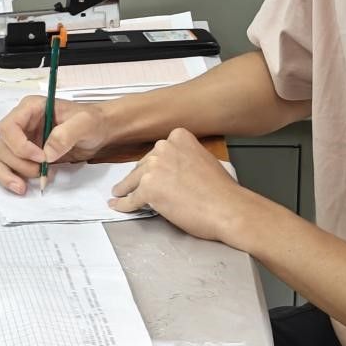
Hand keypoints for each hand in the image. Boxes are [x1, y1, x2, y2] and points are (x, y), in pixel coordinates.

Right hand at [0, 96, 111, 193]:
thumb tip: (47, 153)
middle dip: (19, 162)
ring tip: (28, 184)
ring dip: (11, 173)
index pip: (9, 126)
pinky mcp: (24, 155)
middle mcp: (21, 123)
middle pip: (3, 145)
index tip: (41, 157)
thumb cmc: (92, 121)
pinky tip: (22, 187)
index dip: (20, 145)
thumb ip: (66, 134)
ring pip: (0, 157)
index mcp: (31, 108)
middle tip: (41, 170)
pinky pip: (6, 166)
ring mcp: (21, 139)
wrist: (99, 131)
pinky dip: (9, 178)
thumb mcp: (85, 123)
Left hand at [109, 128, 253, 243]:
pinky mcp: (148, 190)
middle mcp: (163, 148)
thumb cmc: (221, 189)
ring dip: (125, 190)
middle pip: (143, 165)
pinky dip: (123, 204)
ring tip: (119, 195)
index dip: (153, 164)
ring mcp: (154, 169)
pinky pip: (131, 200)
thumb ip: (184, 158)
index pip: (157, 152)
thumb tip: (173, 170)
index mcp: (178, 137)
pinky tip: (118, 205)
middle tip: (134, 186)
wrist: (227, 208)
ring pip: (133, 182)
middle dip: (139, 177)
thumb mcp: (203, 159)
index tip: (150, 172)